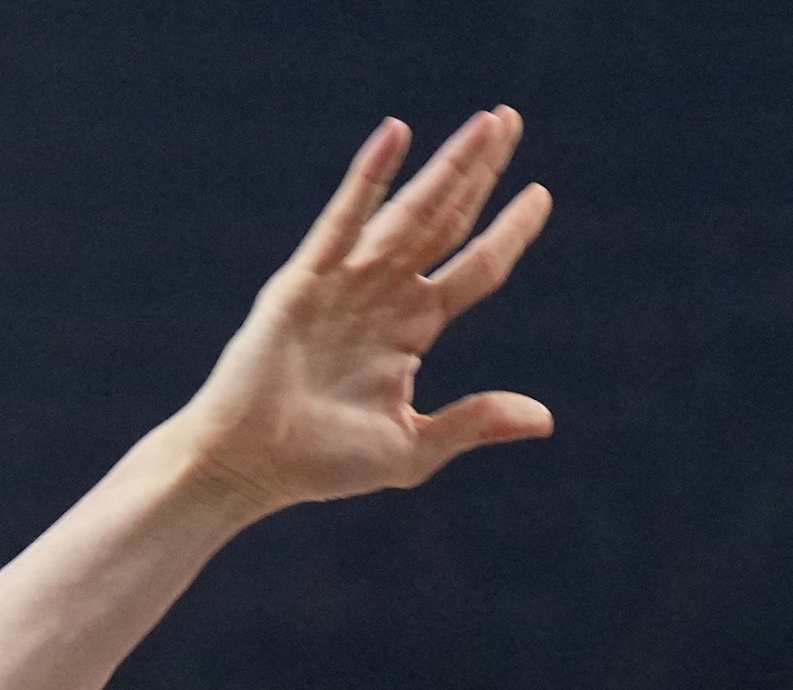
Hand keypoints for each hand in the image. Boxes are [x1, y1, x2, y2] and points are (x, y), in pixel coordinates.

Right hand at [170, 110, 553, 519]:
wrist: (248, 466)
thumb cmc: (320, 464)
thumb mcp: (413, 448)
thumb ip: (475, 423)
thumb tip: (545, 419)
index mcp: (410, 331)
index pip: (474, 269)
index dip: (509, 232)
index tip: (541, 195)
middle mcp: (383, 296)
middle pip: (446, 222)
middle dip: (479, 173)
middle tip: (511, 120)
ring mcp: (345, 282)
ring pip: (409, 212)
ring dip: (447, 166)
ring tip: (486, 123)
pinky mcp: (306, 279)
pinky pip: (344, 218)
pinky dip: (370, 176)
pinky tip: (397, 134)